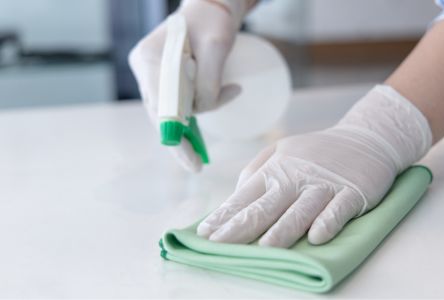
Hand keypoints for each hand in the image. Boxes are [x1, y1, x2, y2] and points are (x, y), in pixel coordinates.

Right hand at [128, 0, 247, 171]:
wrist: (211, 9)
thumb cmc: (213, 21)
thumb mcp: (216, 48)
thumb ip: (208, 82)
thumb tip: (201, 111)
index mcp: (149, 58)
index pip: (159, 105)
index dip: (173, 135)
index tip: (188, 158)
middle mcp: (146, 69)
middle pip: (160, 113)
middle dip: (181, 138)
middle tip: (197, 164)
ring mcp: (154, 76)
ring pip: (170, 111)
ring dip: (195, 122)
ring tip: (220, 117)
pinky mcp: (166, 81)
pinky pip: (177, 104)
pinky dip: (194, 114)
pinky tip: (210, 121)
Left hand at [196, 85, 431, 247]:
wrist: (365, 138)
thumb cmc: (316, 152)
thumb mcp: (281, 150)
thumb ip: (256, 170)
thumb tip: (235, 196)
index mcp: (275, 169)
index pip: (244, 196)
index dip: (224, 215)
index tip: (205, 233)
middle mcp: (295, 177)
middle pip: (265, 206)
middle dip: (241, 228)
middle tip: (220, 245)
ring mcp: (324, 185)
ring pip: (300, 211)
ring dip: (282, 230)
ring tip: (264, 248)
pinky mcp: (352, 192)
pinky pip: (338, 210)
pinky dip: (328, 222)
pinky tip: (317, 238)